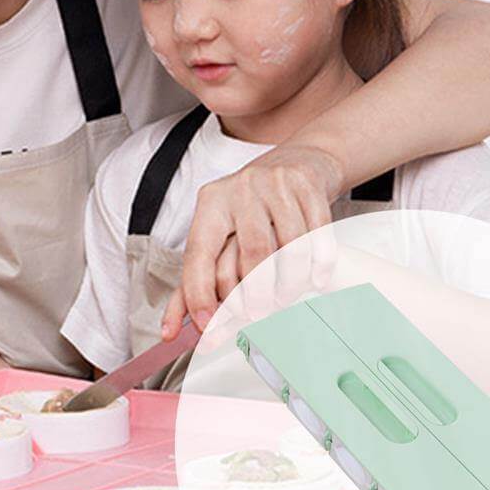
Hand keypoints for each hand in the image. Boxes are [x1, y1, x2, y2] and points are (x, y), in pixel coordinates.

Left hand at [162, 142, 343, 339]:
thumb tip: (170, 330)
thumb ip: (196, 280)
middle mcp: (240, 189)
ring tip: (286, 299)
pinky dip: (320, 264)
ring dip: (291, 284)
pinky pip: (317, 234)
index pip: (199, 253)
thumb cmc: (253, 205)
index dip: (200, 293)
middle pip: (251, 255)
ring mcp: (276, 184)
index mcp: (211, 203)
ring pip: (289, 247)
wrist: (297, 160)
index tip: (205, 325)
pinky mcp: (308, 185)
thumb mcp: (220, 231)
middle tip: (259, 315)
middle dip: (256, 296)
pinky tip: (317, 279)